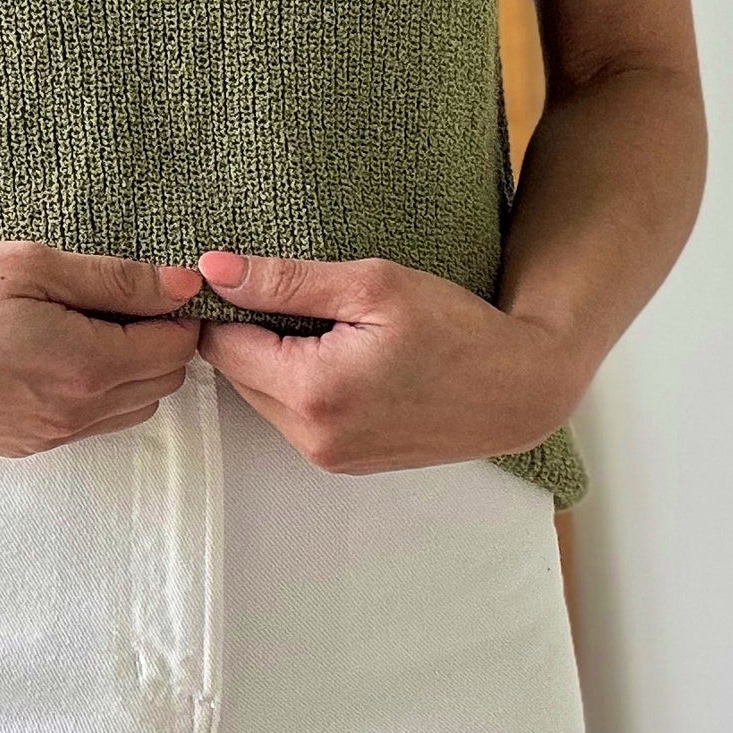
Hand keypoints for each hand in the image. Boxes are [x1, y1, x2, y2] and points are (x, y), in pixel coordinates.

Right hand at [0, 242, 203, 456]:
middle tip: (118, 297)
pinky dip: (95, 391)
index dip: (176, 310)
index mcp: (85, 365)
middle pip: (163, 382)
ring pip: (132, 407)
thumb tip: (181, 286)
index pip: (176, 347)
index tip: (152, 282)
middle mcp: (76, 413)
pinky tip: (55, 353)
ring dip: (130, 368)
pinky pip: (90, 423)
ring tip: (85, 323)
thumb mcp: (28, 265)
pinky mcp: (24, 445)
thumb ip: (114, 279)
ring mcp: (49, 436)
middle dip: (158, 339)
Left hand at [193, 251, 589, 474]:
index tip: (249, 275)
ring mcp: (327, 457)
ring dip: (276, 359)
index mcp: (313, 392)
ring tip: (328, 326)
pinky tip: (342, 356)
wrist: (517, 389)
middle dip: (252, 332)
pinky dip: (301, 383)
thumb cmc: (454, 328)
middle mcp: (312, 438)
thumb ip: (285, 279)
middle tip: (299, 295)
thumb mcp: (372, 285)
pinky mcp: (341, 463)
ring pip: (262, 396)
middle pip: (236, 374)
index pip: (222, 344)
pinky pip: (293, 416)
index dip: (227, 303)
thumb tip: (214, 270)